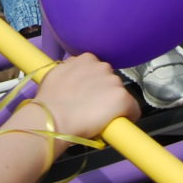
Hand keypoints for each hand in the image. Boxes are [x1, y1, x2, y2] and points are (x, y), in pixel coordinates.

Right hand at [21, 53, 139, 148]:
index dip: (93, 83)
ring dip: (113, 103)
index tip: (89, 93)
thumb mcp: (56, 75)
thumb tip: (72, 80)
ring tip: (99, 116)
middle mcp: (102, 66)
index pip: (97, 68)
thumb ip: (68, 72)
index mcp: (86, 59)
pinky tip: (116, 124)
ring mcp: (113, 82)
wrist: (53, 117)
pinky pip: (133, 108)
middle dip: (103, 92)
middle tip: (91, 106)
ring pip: (119, 93)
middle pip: (109, 80)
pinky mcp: (122, 98)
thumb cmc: (49, 101)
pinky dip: (128, 115)